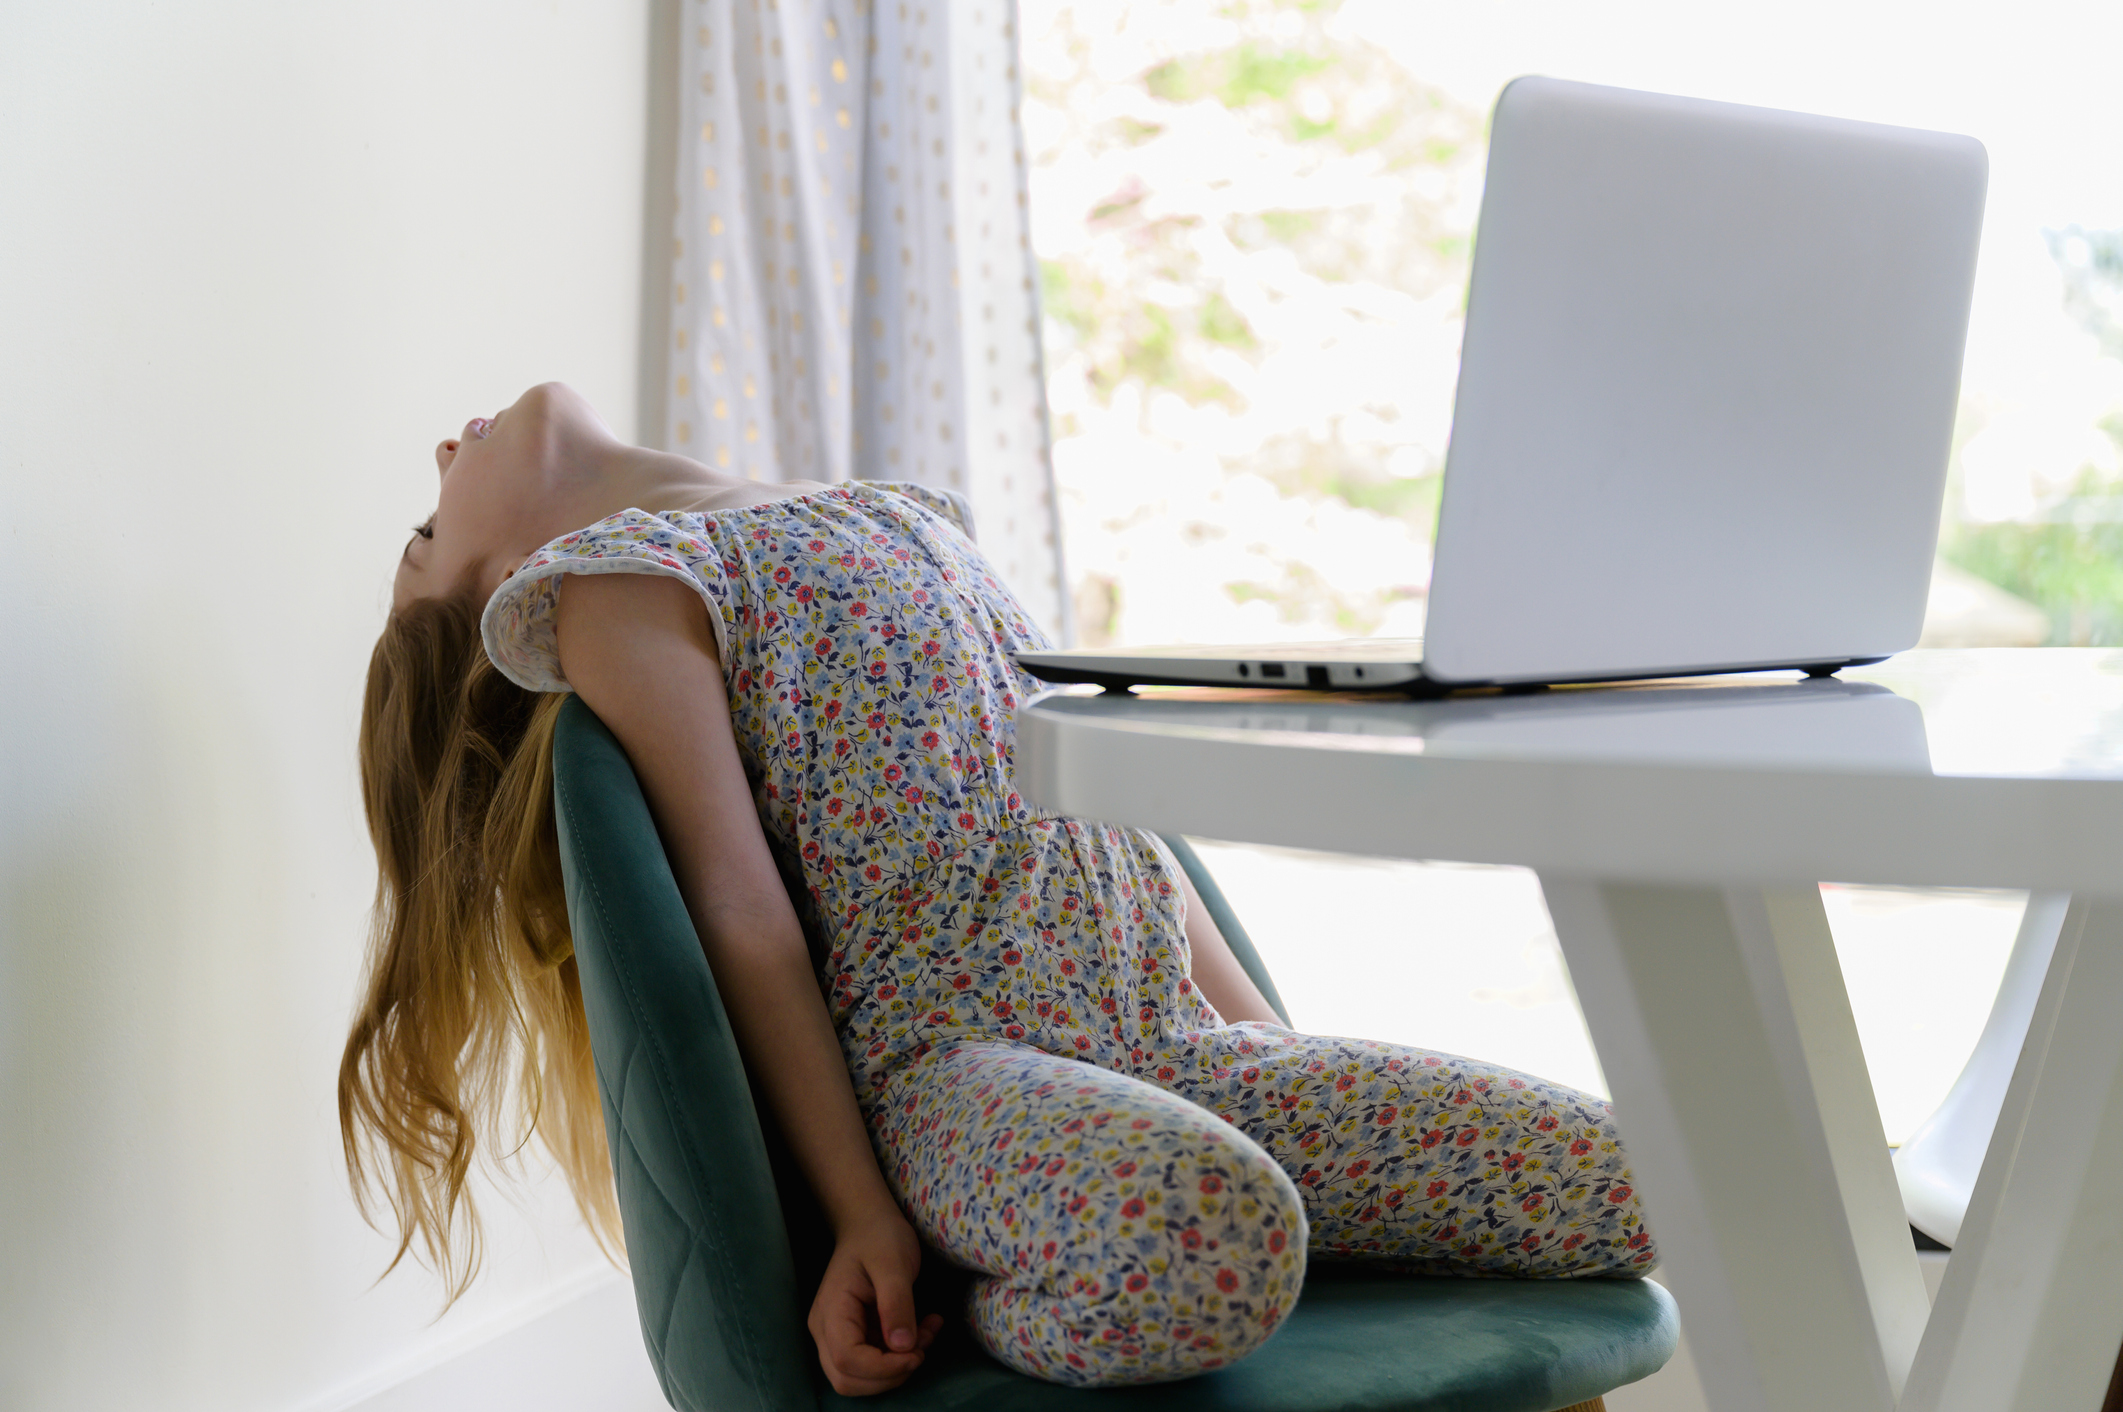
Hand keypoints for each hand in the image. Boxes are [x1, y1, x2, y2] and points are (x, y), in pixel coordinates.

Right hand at [806, 1209, 947, 1395]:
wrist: (870, 1225)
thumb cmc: (879, 1237)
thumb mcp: (894, 1264)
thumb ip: (897, 1304)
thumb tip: (903, 1347)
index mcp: (831, 1311)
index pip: (847, 1360)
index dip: (882, 1368)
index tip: (916, 1353)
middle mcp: (826, 1330)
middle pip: (847, 1380)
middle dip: (889, 1375)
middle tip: (922, 1347)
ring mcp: (837, 1336)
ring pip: (860, 1379)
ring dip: (898, 1368)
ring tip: (926, 1334)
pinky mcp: (855, 1337)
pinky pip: (874, 1363)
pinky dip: (901, 1357)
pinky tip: (924, 1330)